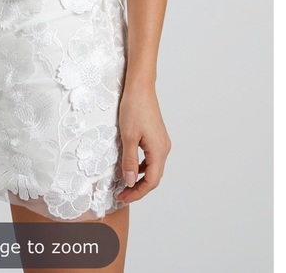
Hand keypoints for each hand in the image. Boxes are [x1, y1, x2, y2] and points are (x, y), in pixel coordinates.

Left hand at [116, 81, 170, 203]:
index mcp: (159, 151)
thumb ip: (129, 161)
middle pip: (154, 177)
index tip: (123, 197)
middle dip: (138, 188)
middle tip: (121, 194)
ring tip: (124, 183)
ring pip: (152, 167)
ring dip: (139, 177)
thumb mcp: (128, 137)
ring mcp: (161, 142)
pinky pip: (151, 157)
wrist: (140, 87)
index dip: (137, 192)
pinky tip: (129, 166)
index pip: (151, 181)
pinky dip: (141, 166)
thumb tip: (129, 181)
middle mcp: (164, 148)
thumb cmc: (134, 108)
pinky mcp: (156, 136)